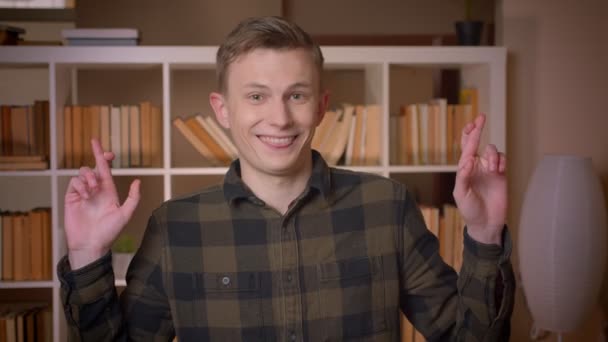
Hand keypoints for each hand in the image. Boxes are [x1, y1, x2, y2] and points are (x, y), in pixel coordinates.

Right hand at [64, 139, 140, 268]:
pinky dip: (80, 185)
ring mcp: (82, 193)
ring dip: (89, 176)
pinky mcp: (71, 198)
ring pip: (83, 172)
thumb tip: (137, 181)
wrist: (91, 245)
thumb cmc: (109, 232)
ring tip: (93, 189)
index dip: (103, 156)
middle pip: (93, 167)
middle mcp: (95, 190)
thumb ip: (133, 198)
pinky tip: (86, 195)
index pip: (106, 169)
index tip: (104, 147)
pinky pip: (73, 183)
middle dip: (97, 156)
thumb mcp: (125, 214)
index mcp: (108, 191)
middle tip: (102, 155)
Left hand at [452, 114, 506, 245]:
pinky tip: (499, 169)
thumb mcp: (462, 194)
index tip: (473, 123)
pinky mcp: (501, 175)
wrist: (486, 223)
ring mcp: (489, 170)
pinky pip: (502, 160)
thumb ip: (464, 176)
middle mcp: (476, 166)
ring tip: (493, 168)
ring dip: (492, 154)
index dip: (468, 134)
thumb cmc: (470, 210)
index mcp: (464, 169)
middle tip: (481, 118)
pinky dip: (501, 160)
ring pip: (491, 151)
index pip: (465, 148)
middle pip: (477, 143)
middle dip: (478, 130)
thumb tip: (467, 161)